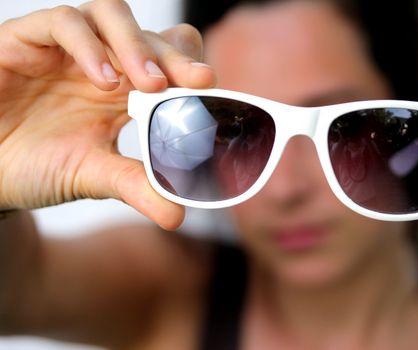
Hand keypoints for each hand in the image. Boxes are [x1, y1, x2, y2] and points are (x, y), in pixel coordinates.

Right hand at [0, 0, 214, 228]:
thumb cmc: (42, 165)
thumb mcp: (94, 176)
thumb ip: (134, 186)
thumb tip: (177, 215)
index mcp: (125, 89)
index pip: (167, 58)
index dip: (190, 65)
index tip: (210, 88)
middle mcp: (101, 62)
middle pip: (148, 35)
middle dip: (174, 56)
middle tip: (196, 82)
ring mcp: (65, 48)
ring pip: (109, 15)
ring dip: (136, 45)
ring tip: (151, 84)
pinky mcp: (24, 40)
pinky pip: (60, 22)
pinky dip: (86, 45)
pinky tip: (102, 80)